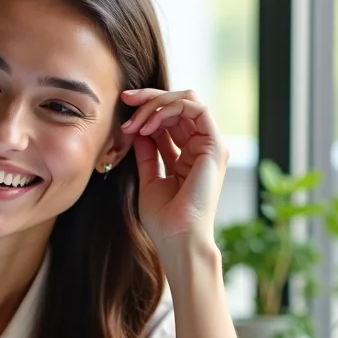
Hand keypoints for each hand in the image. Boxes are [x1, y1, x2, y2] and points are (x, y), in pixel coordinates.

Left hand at [119, 88, 228, 250]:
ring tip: (135, 122)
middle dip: (149, 98)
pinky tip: (148, 126)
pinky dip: (168, 109)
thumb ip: (146, 152)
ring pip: (186, 100)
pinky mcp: (215, 145)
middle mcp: (202, 146)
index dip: (146, 108)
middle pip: (178, 103)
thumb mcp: (148, 177)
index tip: (122, 108)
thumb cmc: (164, 218)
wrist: (177, 238)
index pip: (170, 118)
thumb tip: (137, 129)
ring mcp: (210, 145)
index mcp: (189, 154)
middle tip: (125, 100)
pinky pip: (195, 108)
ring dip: (155, 104)